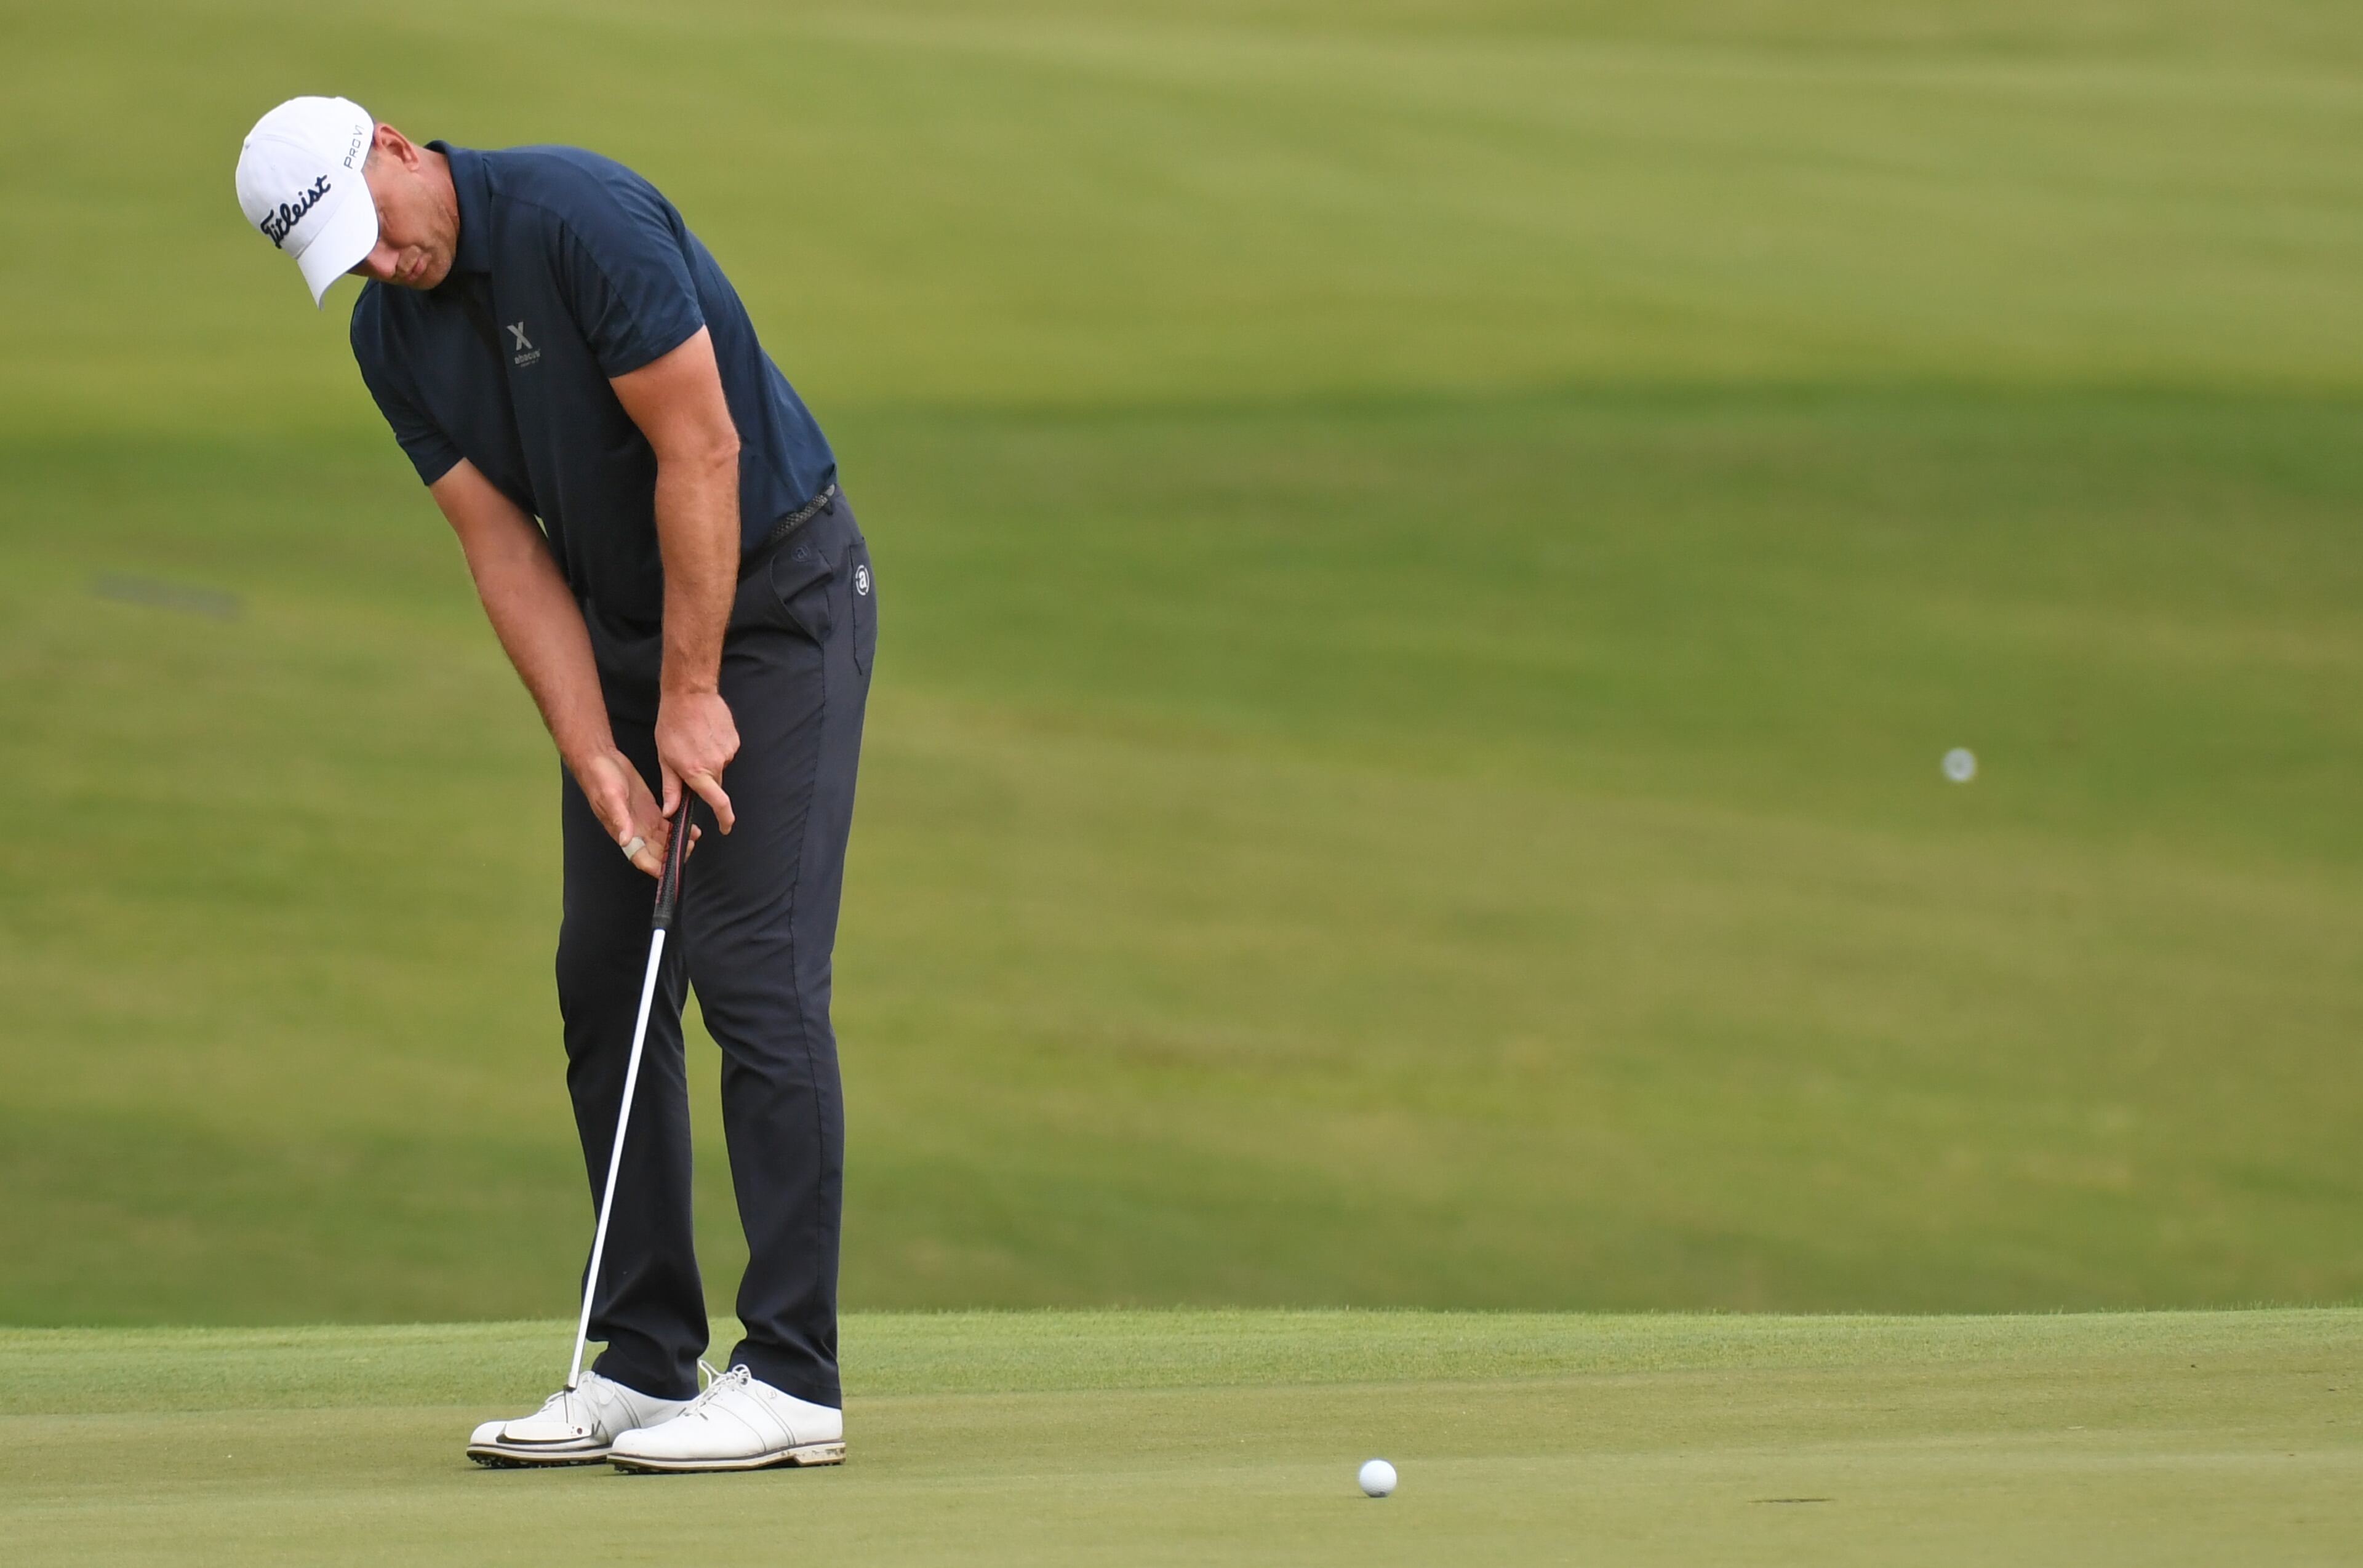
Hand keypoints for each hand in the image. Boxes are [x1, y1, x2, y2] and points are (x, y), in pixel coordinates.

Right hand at [570, 747, 693, 876]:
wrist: (600, 759)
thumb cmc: (599, 777)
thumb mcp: (610, 797)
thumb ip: (619, 819)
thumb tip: (625, 840)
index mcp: (622, 830)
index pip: (639, 857)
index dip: (654, 866)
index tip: (669, 870)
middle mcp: (634, 829)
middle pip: (655, 852)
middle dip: (671, 855)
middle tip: (688, 849)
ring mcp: (642, 820)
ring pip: (663, 840)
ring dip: (677, 843)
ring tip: (693, 839)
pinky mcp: (649, 809)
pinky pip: (665, 824)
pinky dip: (677, 828)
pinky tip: (690, 828)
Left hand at [655, 687, 737, 833]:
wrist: (690, 693)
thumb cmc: (672, 724)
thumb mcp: (664, 758)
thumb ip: (671, 788)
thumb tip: (670, 812)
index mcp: (697, 772)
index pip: (718, 802)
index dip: (724, 819)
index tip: (726, 827)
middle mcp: (716, 764)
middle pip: (715, 784)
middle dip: (704, 779)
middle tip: (688, 760)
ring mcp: (728, 751)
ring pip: (719, 766)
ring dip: (708, 761)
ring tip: (695, 741)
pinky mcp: (734, 740)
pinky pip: (725, 752)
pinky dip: (716, 748)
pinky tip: (705, 734)